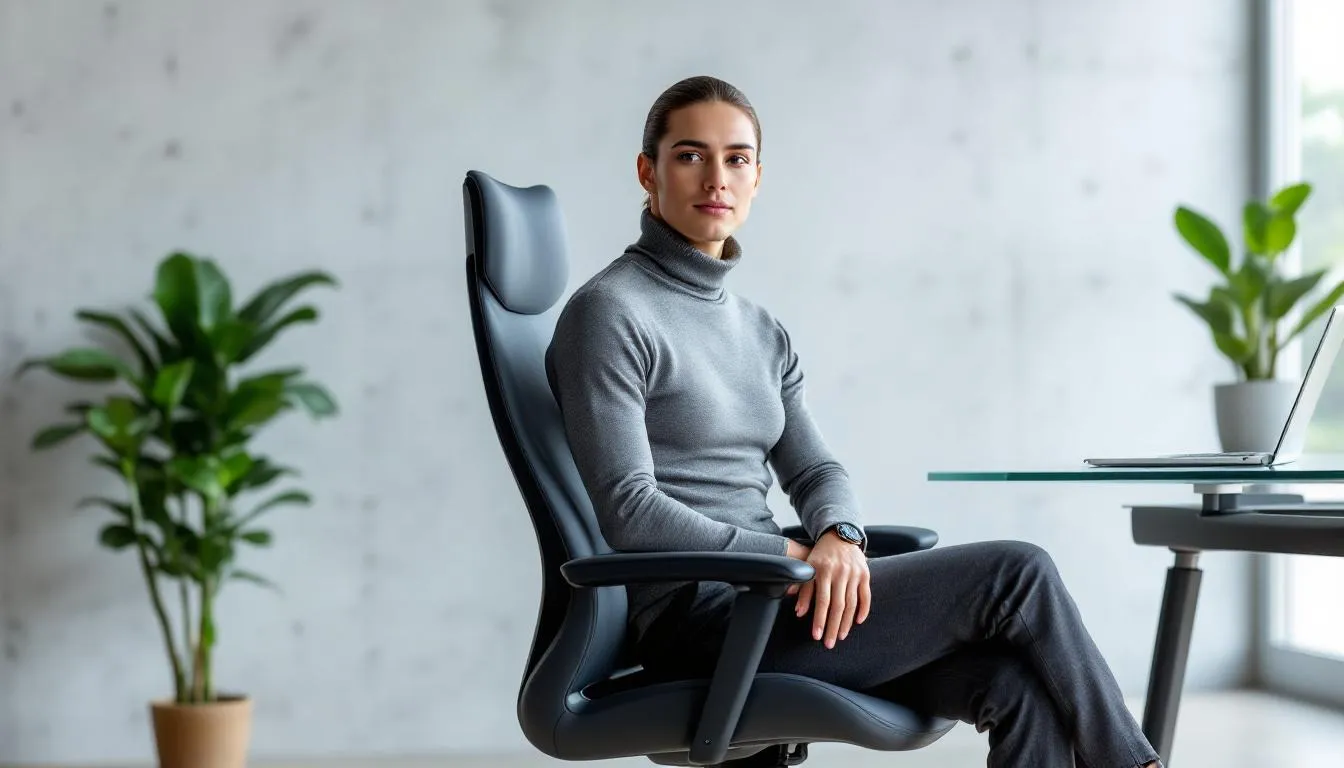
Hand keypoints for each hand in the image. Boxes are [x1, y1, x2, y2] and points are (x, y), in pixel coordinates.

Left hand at [793, 531, 869, 648]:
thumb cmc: (820, 555)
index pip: (822, 601)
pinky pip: (866, 596)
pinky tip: (857, 622)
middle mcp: (840, 572)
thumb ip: (803, 589)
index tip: (816, 636)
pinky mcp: (865, 574)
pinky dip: (863, 610)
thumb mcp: (807, 567)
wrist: (839, 535)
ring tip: (841, 636)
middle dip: (833, 627)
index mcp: (823, 570)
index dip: (819, 620)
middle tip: (829, 643)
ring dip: (846, 623)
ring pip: (852, 604)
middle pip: (838, 606)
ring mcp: (854, 573)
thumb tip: (798, 612)